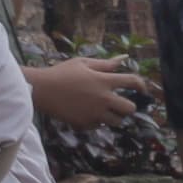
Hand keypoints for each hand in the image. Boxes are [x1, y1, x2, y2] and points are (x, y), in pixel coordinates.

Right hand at [27, 55, 143, 128]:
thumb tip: (124, 57)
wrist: (39, 89)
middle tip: (118, 103)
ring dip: (113, 116)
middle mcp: (102, 98)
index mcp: (103, 81)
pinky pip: (99, 126)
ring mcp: (94, 113)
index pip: (133, 81)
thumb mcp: (83, 63)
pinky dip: (96, 121)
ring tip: (101, 109)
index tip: (143, 90)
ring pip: (118, 121)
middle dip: (127, 106)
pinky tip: (85, 113)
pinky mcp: (85, 124)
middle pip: (130, 108)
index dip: (142, 85)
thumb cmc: (61, 73)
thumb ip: (105, 63)